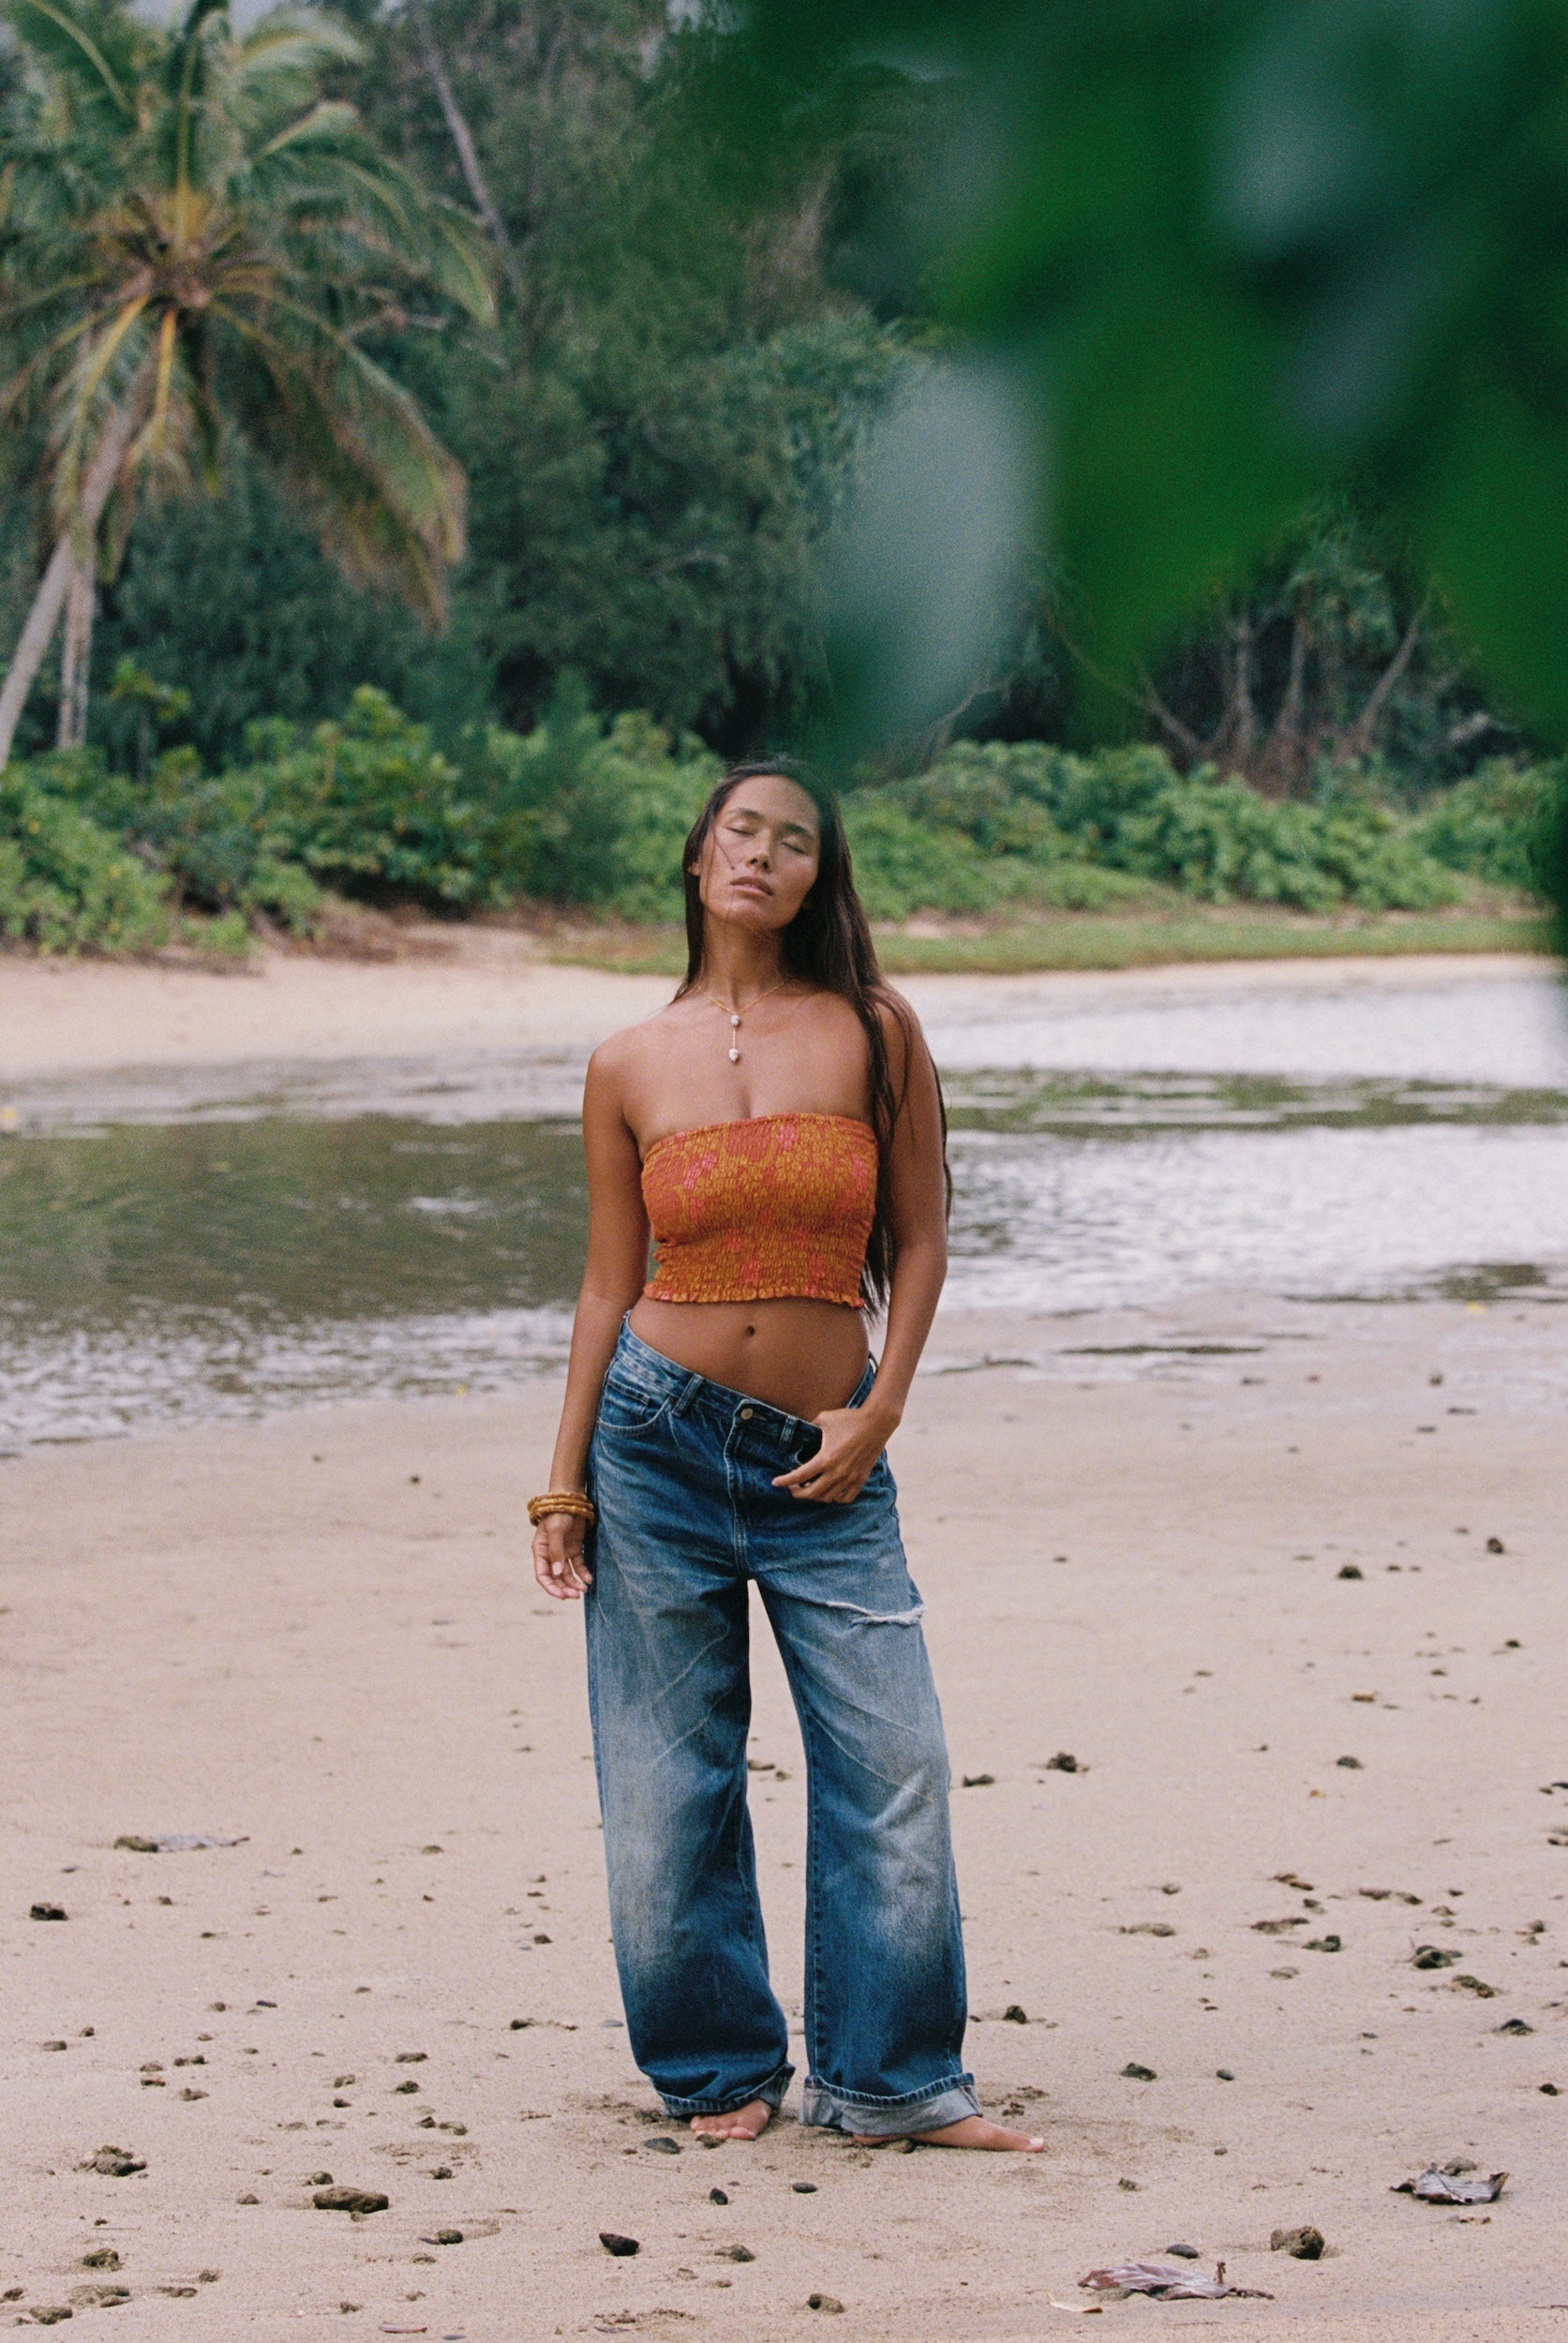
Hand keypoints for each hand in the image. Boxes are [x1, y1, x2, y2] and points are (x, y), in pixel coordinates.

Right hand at [532, 1511, 592, 1600]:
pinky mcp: (574, 1549)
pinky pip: (578, 1565)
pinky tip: (589, 1579)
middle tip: (576, 1595)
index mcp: (540, 1551)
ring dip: (574, 1583)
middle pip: (556, 1577)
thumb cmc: (559, 1512)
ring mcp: (563, 1552)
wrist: (572, 1498)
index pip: (543, 1575)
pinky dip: (583, 1573)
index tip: (562, 1596)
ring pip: (567, 1574)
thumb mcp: (556, 1530)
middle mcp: (550, 1555)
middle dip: (565, 1588)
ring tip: (584, 1590)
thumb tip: (558, 1573)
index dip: (551, 1587)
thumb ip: (556, 1551)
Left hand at [771, 1400, 898, 1504]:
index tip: (775, 1483)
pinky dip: (835, 1498)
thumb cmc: (850, 1418)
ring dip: (815, 1496)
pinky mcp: (861, 1478)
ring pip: (828, 1498)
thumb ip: (810, 1425)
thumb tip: (801, 1428)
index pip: (799, 1475)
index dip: (785, 1481)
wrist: (877, 1422)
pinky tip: (830, 1492)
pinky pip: (846, 1498)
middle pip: (812, 1493)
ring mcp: (850, 1477)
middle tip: (791, 1488)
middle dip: (798, 1493)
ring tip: (810, 1488)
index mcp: (825, 1458)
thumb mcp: (824, 1418)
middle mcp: (837, 1472)